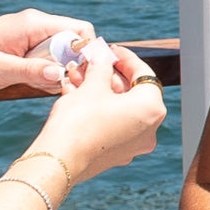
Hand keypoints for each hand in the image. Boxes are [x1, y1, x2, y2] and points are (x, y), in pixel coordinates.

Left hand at [0, 7, 97, 97]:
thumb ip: (31, 72)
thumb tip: (61, 75)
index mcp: (32, 24)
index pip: (79, 30)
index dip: (85, 52)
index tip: (77, 76)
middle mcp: (35, 24)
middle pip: (72, 42)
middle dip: (70, 65)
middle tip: (56, 87)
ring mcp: (29, 33)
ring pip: (60, 52)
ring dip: (55, 71)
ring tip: (37, 86)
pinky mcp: (22, 44)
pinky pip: (45, 56)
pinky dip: (43, 71)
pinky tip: (28, 83)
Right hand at [27, 39, 165, 185]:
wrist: (58, 160)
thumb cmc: (79, 121)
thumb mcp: (92, 85)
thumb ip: (102, 66)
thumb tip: (104, 56)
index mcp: (151, 109)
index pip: (143, 74)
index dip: (125, 58)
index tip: (111, 50)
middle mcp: (149, 129)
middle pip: (130, 92)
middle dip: (107, 75)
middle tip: (90, 62)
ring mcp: (133, 144)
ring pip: (118, 108)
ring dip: (98, 90)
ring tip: (76, 76)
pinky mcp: (116, 154)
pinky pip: (110, 123)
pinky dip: (96, 108)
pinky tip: (75, 94)